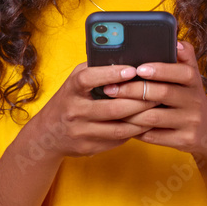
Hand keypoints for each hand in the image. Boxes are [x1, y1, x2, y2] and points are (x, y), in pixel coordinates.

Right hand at [31, 62, 158, 160]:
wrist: (47, 134)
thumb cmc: (69, 99)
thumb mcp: (75, 81)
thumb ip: (96, 69)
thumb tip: (126, 58)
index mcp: (71, 89)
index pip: (89, 79)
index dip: (111, 74)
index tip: (132, 70)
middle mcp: (74, 111)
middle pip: (112, 108)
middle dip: (139, 101)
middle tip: (158, 93)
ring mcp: (81, 131)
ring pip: (119, 128)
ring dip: (141, 120)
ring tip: (157, 109)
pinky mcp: (89, 147)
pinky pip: (117, 140)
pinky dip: (134, 132)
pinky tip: (146, 124)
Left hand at [108, 40, 206, 159]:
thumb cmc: (190, 99)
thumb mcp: (191, 77)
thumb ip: (183, 58)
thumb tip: (174, 40)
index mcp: (195, 81)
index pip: (181, 72)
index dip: (160, 69)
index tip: (138, 68)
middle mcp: (195, 101)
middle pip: (162, 93)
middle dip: (133, 90)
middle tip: (111, 88)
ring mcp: (190, 122)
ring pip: (154, 117)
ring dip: (129, 112)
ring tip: (111, 106)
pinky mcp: (184, 140)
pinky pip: (154, 136)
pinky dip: (136, 130)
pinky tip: (123, 124)